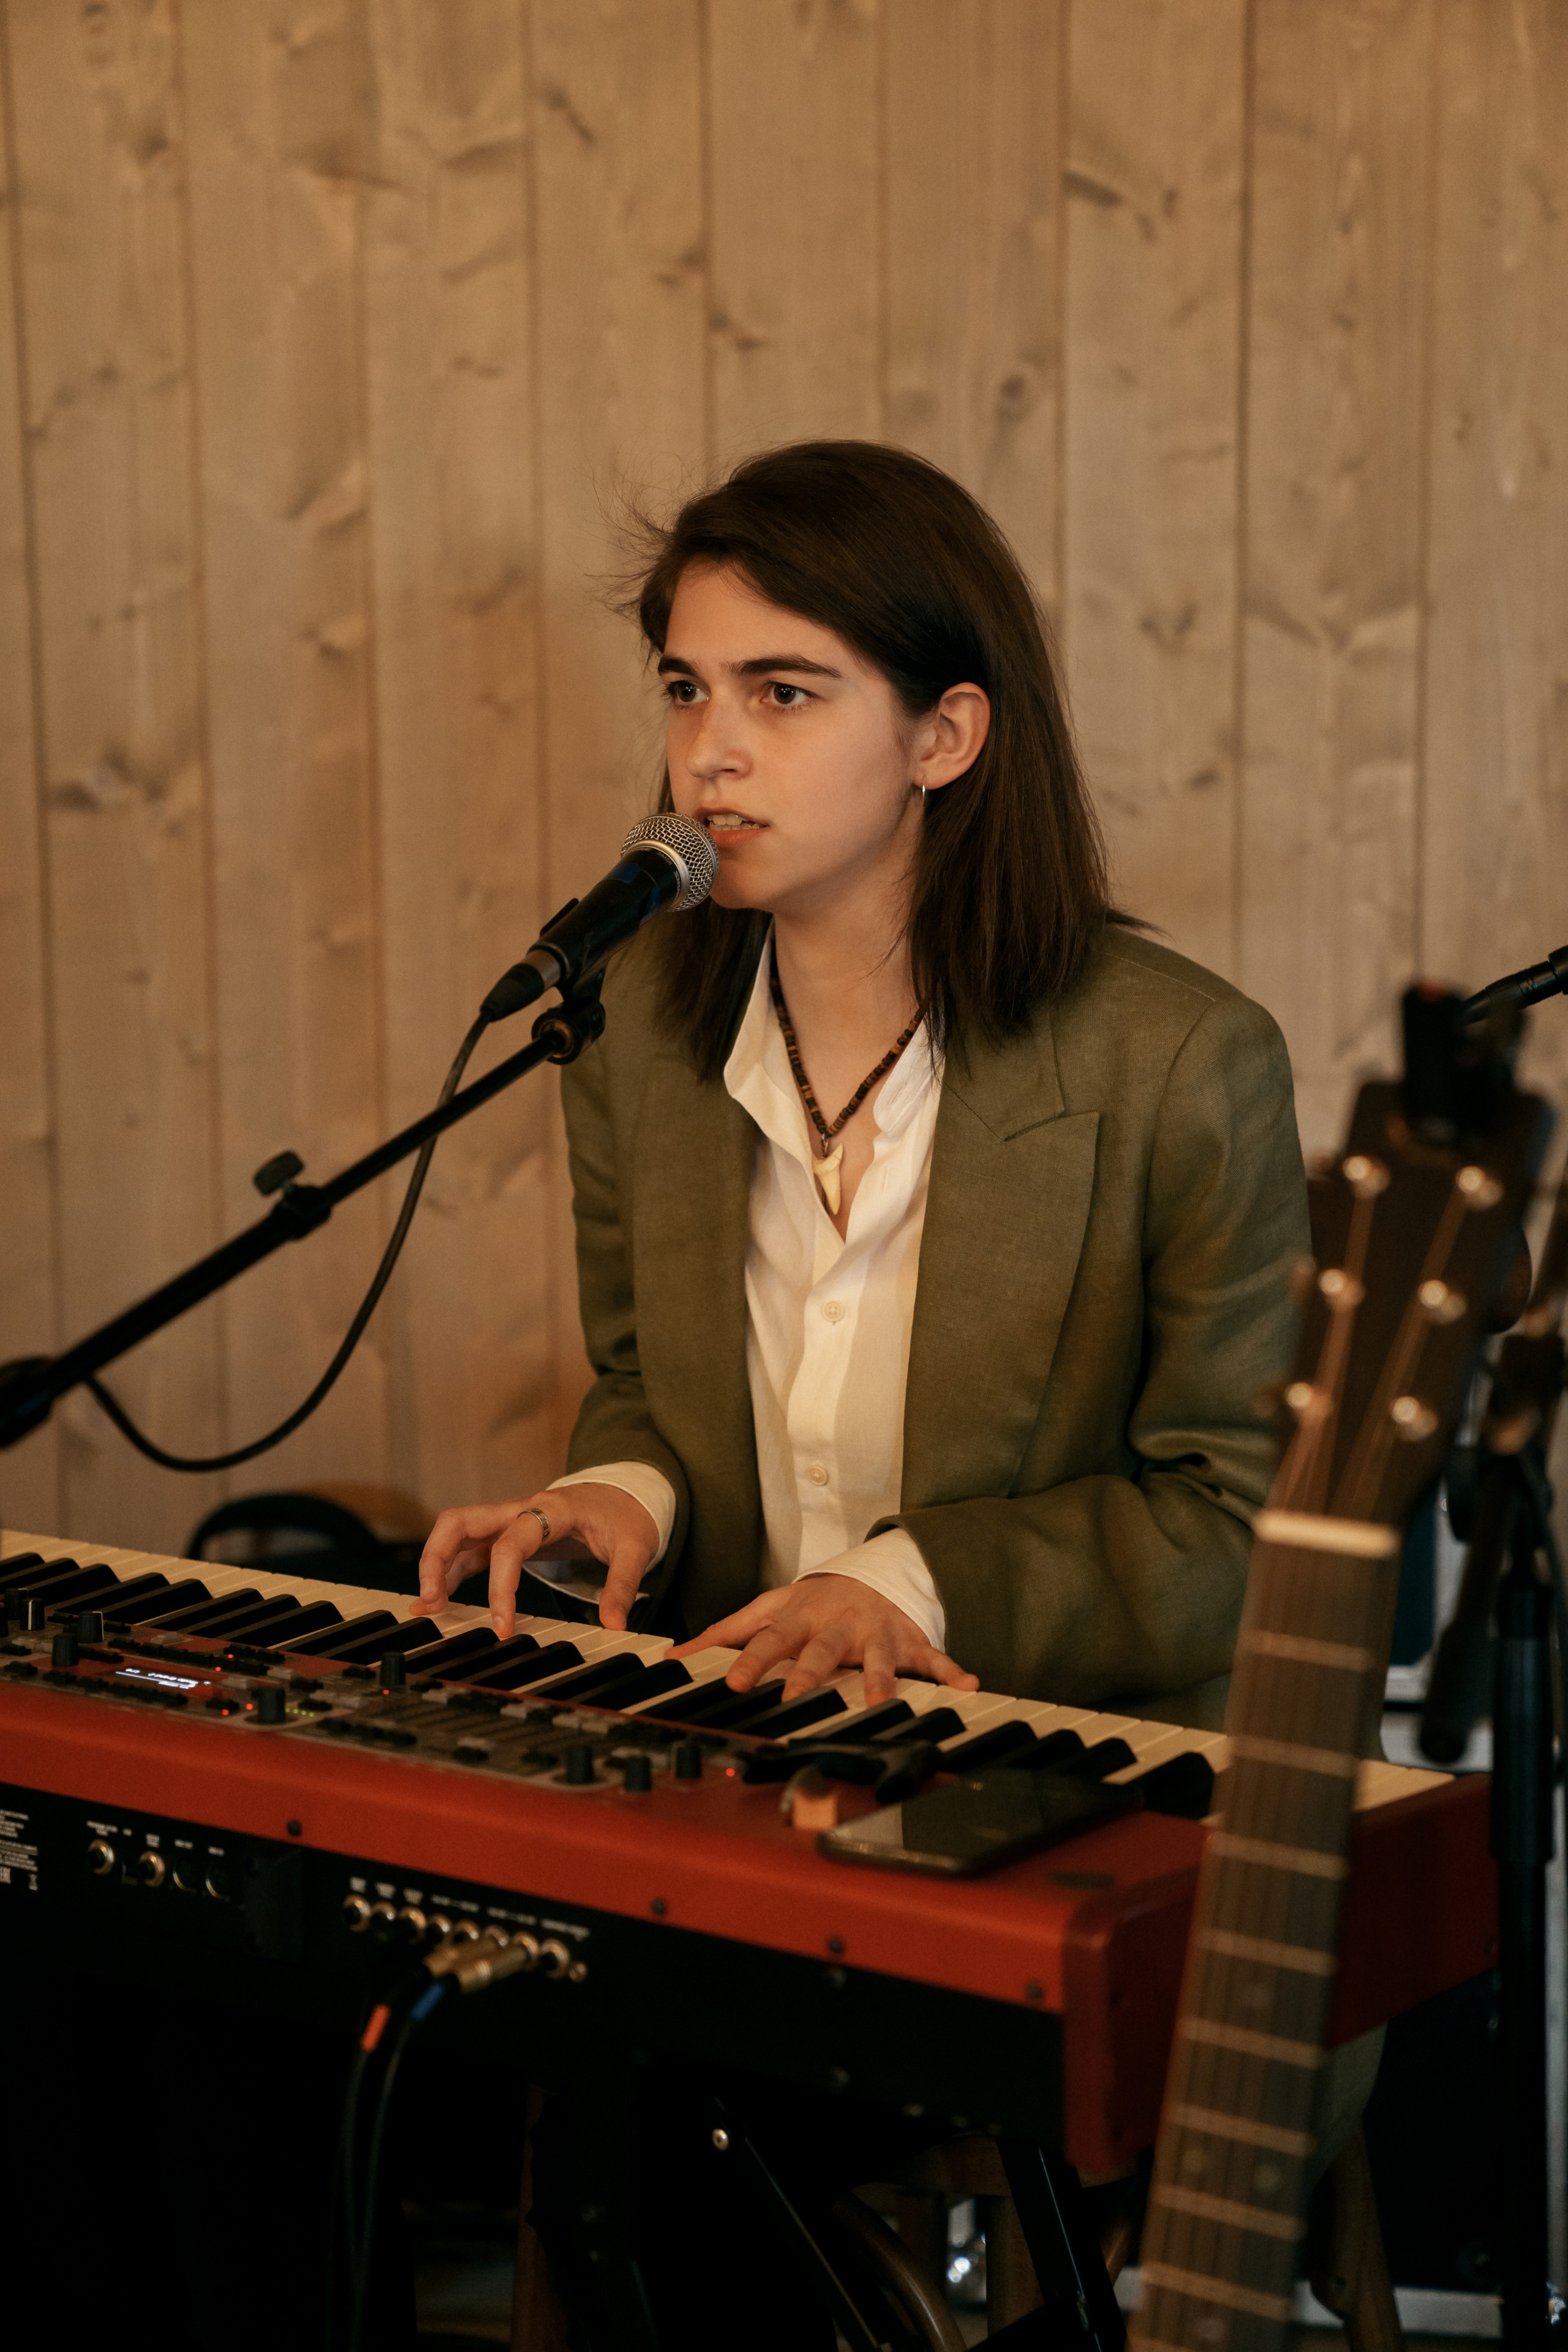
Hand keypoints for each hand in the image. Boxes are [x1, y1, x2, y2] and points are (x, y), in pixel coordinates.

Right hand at [412, 1484, 658, 1636]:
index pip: (510, 1544)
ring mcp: (509, 1520)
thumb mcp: (636, 1546)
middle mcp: (520, 1509)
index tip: (502, 1627)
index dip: (501, 1588)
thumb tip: (614, 1625)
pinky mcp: (508, 1534)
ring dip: (436, 1566)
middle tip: (431, 1602)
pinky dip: (452, 1572)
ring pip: (457, 1533)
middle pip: (460, 1521)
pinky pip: (470, 1550)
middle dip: (436, 1558)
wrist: (627, 1491)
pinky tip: (442, 1599)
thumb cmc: (627, 1514)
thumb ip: (623, 1585)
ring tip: (427, 1607)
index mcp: (550, 1509)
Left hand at [671, 1573, 979, 1709]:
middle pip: (821, 1651)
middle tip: (794, 1700)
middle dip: (809, 1675)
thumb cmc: (812, 1604)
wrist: (872, 1574)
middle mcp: (837, 1625)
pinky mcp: (909, 1640)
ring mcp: (876, 1632)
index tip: (730, 1684)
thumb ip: (724, 1633)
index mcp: (800, 1618)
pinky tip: (969, 1685)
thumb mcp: (768, 1610)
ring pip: (878, 1657)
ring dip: (881, 1681)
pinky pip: (934, 1656)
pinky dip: (952, 1671)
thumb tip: (673, 1656)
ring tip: (882, 1704)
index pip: (770, 1639)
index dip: (751, 1661)